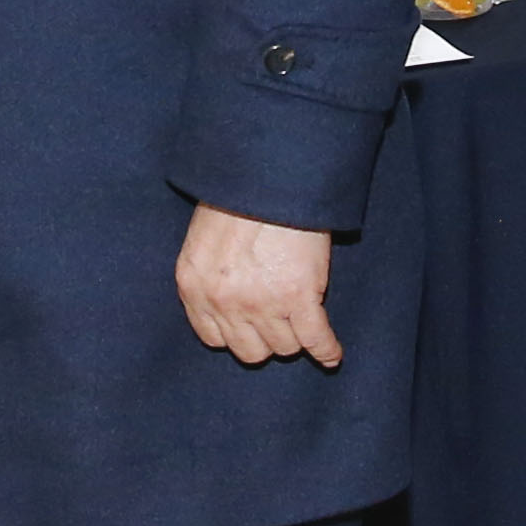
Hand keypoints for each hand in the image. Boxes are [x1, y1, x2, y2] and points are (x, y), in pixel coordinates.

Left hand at [177, 204, 341, 368]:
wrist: (269, 171)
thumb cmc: (239, 194)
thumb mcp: (204, 238)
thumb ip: (211, 274)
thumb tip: (230, 297)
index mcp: (194, 285)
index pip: (214, 338)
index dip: (236, 332)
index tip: (250, 325)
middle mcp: (224, 301)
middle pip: (250, 350)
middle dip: (265, 337)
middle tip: (280, 317)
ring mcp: (261, 302)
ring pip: (283, 346)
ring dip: (295, 335)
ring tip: (304, 318)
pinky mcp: (298, 297)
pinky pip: (314, 339)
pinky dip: (326, 350)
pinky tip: (331, 354)